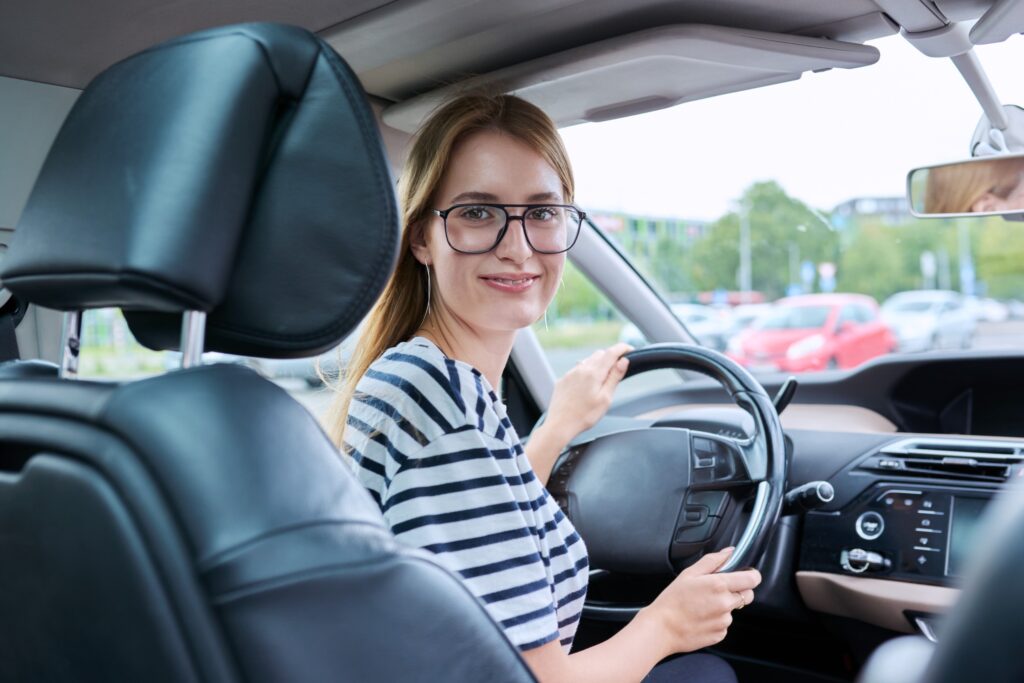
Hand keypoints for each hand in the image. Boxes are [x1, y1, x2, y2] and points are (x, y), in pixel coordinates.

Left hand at [546, 343, 631, 440]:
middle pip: (599, 354)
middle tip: (619, 367)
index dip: (622, 348)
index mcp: (593, 373)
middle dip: (611, 356)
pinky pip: (577, 369)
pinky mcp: (563, 380)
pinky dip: (586, 371)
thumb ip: (614, 378)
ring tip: (603, 378)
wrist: (560, 425)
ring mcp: (570, 374)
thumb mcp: (605, 398)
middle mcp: (580, 369)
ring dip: (598, 363)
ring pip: (587, 360)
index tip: (630, 349)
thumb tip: (623, 361)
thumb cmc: (584, 416)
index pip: (611, 353)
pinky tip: (587, 384)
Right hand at [642, 547, 760, 653]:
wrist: (662, 628)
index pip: (752, 579)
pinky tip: (701, 618)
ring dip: (723, 607)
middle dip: (738, 590)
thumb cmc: (672, 600)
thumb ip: (713, 560)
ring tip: (702, 606)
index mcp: (719, 585)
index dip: (752, 575)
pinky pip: (724, 624)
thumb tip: (729, 552)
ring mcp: (724, 621)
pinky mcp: (720, 634)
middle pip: (747, 595)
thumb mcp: (689, 573)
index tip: (746, 575)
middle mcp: (725, 603)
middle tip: (717, 591)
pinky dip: (716, 621)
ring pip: (734, 610)